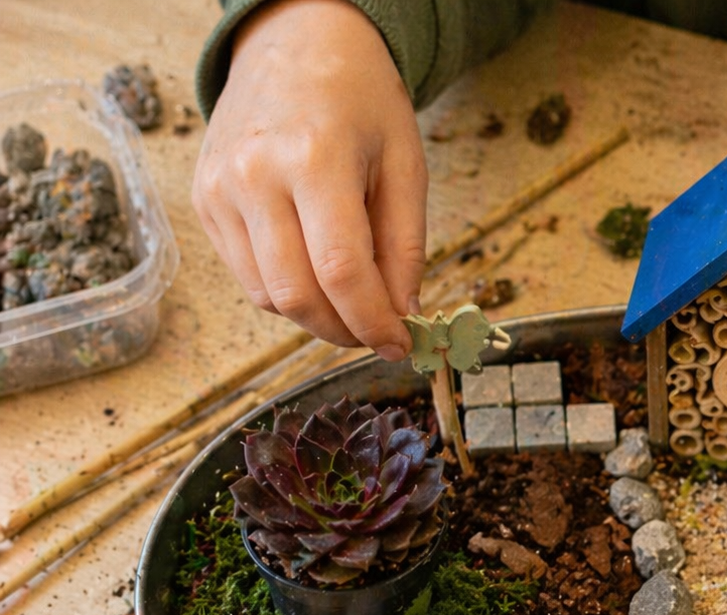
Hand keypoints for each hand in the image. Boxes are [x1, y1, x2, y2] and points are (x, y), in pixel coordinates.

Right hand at [192, 0, 426, 358]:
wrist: (294, 42)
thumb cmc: (359, 99)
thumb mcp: (405, 163)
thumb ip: (405, 246)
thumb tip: (402, 315)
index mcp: (313, 158)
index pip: (340, 271)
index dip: (373, 322)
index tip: (399, 344)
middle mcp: (254, 174)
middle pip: (297, 295)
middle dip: (344, 331)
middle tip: (377, 333)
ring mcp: (219, 189)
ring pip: (268, 296)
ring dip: (315, 318)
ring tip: (351, 304)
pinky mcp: (203, 200)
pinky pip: (247, 276)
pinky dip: (287, 293)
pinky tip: (316, 274)